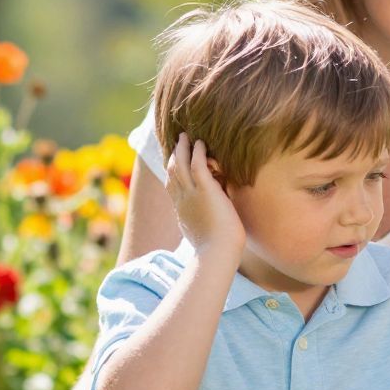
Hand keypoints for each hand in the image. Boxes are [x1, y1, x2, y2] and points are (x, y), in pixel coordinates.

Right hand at [164, 132, 243, 257]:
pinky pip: (197, 165)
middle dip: (173, 155)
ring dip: (182, 148)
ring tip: (186, 136)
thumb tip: (207, 219)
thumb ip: (201, 221)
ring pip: (179, 164)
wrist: (218, 253)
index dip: (172, 172)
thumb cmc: (216, 249)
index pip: (172, 186)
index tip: (173, 162)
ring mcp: (191, 194)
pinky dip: (197, 152)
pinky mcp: (205, 190)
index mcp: (181, 210)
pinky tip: (200, 143)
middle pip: (171, 171)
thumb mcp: (202, 232)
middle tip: (177, 142)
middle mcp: (182, 200)